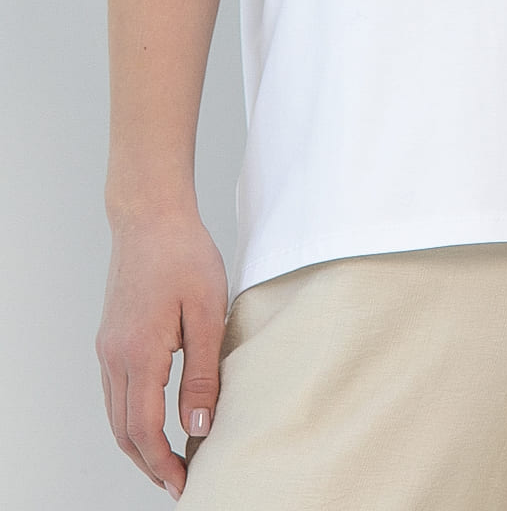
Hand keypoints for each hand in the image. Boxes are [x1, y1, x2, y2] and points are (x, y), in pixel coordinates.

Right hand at [96, 208, 228, 500]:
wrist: (150, 214)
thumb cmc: (184, 255)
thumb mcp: (207, 312)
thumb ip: (203, 373)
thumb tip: (198, 426)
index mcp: (139, 355)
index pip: (145, 431)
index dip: (163, 464)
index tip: (184, 484)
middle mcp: (114, 357)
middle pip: (124, 432)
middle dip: (149, 464)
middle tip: (177, 482)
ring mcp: (108, 347)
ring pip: (115, 414)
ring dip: (138, 444)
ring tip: (168, 459)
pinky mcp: (110, 337)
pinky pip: (114, 392)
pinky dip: (131, 417)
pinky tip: (154, 418)